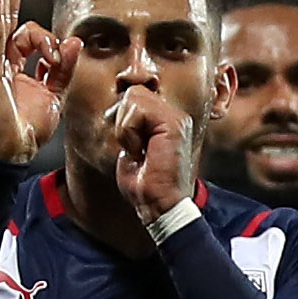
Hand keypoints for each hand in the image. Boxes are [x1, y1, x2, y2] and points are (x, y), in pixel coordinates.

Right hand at [0, 0, 72, 162]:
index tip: (57, 56)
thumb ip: (63, 68)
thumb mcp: (54, 94)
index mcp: (13, 62)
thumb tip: (75, 41)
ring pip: (0, 19)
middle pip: (5, 13)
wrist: (14, 151)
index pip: (26, 33)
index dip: (46, 38)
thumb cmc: (30, 127)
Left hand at [105, 79, 198, 222]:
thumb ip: (129, 124)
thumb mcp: (131, 147)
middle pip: (133, 92)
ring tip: (140, 151)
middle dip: (124, 122)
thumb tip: (119, 105)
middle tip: (136, 150)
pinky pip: (138, 111)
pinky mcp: (174, 124)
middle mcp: (175, 116)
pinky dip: (130, 133)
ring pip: (134, 97)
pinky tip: (142, 152)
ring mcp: (177, 118)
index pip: (135, 95)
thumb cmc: (144, 184)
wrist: (159, 206)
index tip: (134, 148)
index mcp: (167, 120)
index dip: (124, 120)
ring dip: (126, 129)